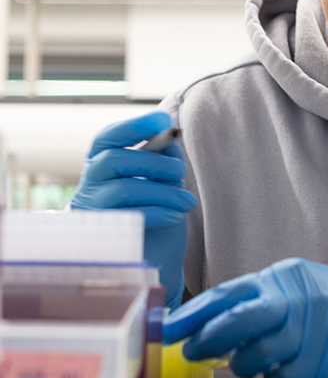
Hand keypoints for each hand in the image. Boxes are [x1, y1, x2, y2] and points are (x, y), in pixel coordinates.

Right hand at [71, 110, 195, 309]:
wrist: (148, 258)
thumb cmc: (152, 211)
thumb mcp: (156, 180)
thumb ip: (160, 157)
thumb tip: (168, 136)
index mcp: (101, 164)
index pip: (107, 137)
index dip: (133, 126)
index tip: (163, 120)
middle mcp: (88, 185)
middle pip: (114, 160)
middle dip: (154, 162)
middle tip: (181, 171)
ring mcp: (91, 211)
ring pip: (125, 189)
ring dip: (165, 192)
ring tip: (188, 201)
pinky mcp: (103, 235)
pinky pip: (131, 217)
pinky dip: (160, 212)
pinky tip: (176, 215)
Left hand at [162, 257, 327, 377]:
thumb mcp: (296, 285)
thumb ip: (258, 298)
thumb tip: (207, 321)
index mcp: (283, 278)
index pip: (228, 294)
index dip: (193, 313)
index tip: (167, 328)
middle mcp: (296, 301)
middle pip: (238, 321)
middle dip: (207, 339)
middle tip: (191, 350)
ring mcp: (309, 333)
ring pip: (254, 357)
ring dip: (244, 364)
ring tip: (252, 358)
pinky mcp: (320, 363)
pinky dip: (275, 376)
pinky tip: (287, 365)